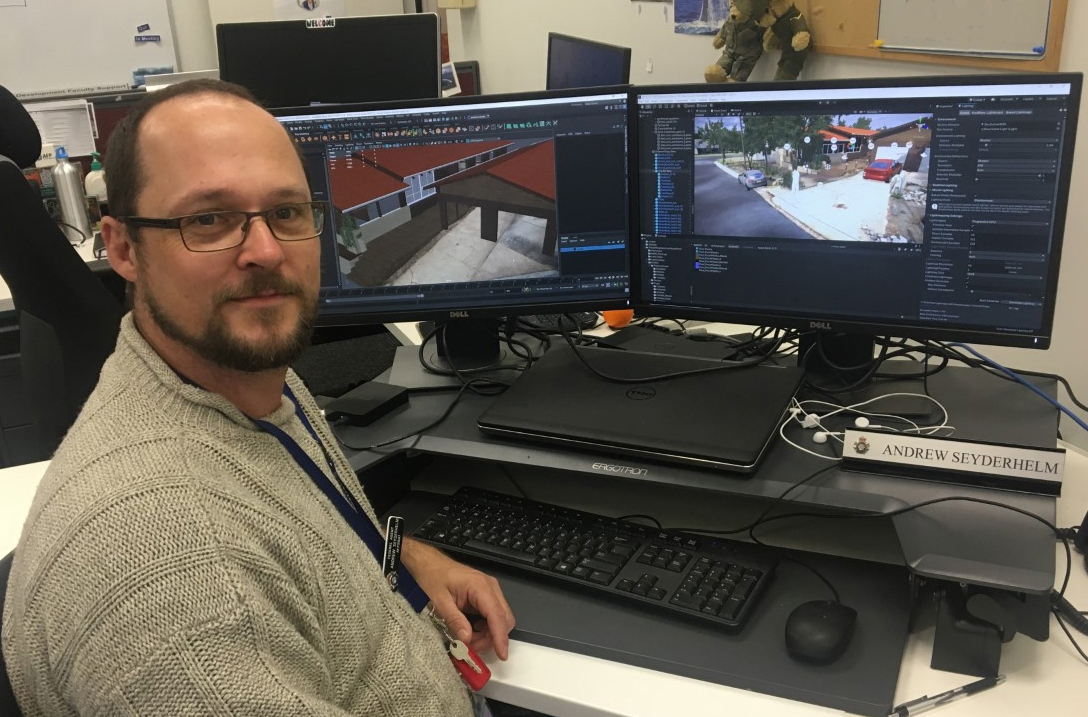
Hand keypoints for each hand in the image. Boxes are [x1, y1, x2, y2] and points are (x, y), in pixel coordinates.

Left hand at [402, 538, 515, 659]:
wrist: (430, 564)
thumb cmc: (433, 577)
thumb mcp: (439, 601)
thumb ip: (454, 620)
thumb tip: (467, 640)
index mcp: (480, 586)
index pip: (497, 615)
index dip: (500, 637)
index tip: (502, 654)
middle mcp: (491, 587)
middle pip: (504, 619)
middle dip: (492, 638)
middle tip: (471, 648)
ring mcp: (490, 591)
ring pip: (500, 619)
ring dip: (488, 634)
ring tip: (468, 640)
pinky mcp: (486, 595)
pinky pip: (493, 615)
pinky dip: (486, 628)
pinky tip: (471, 631)